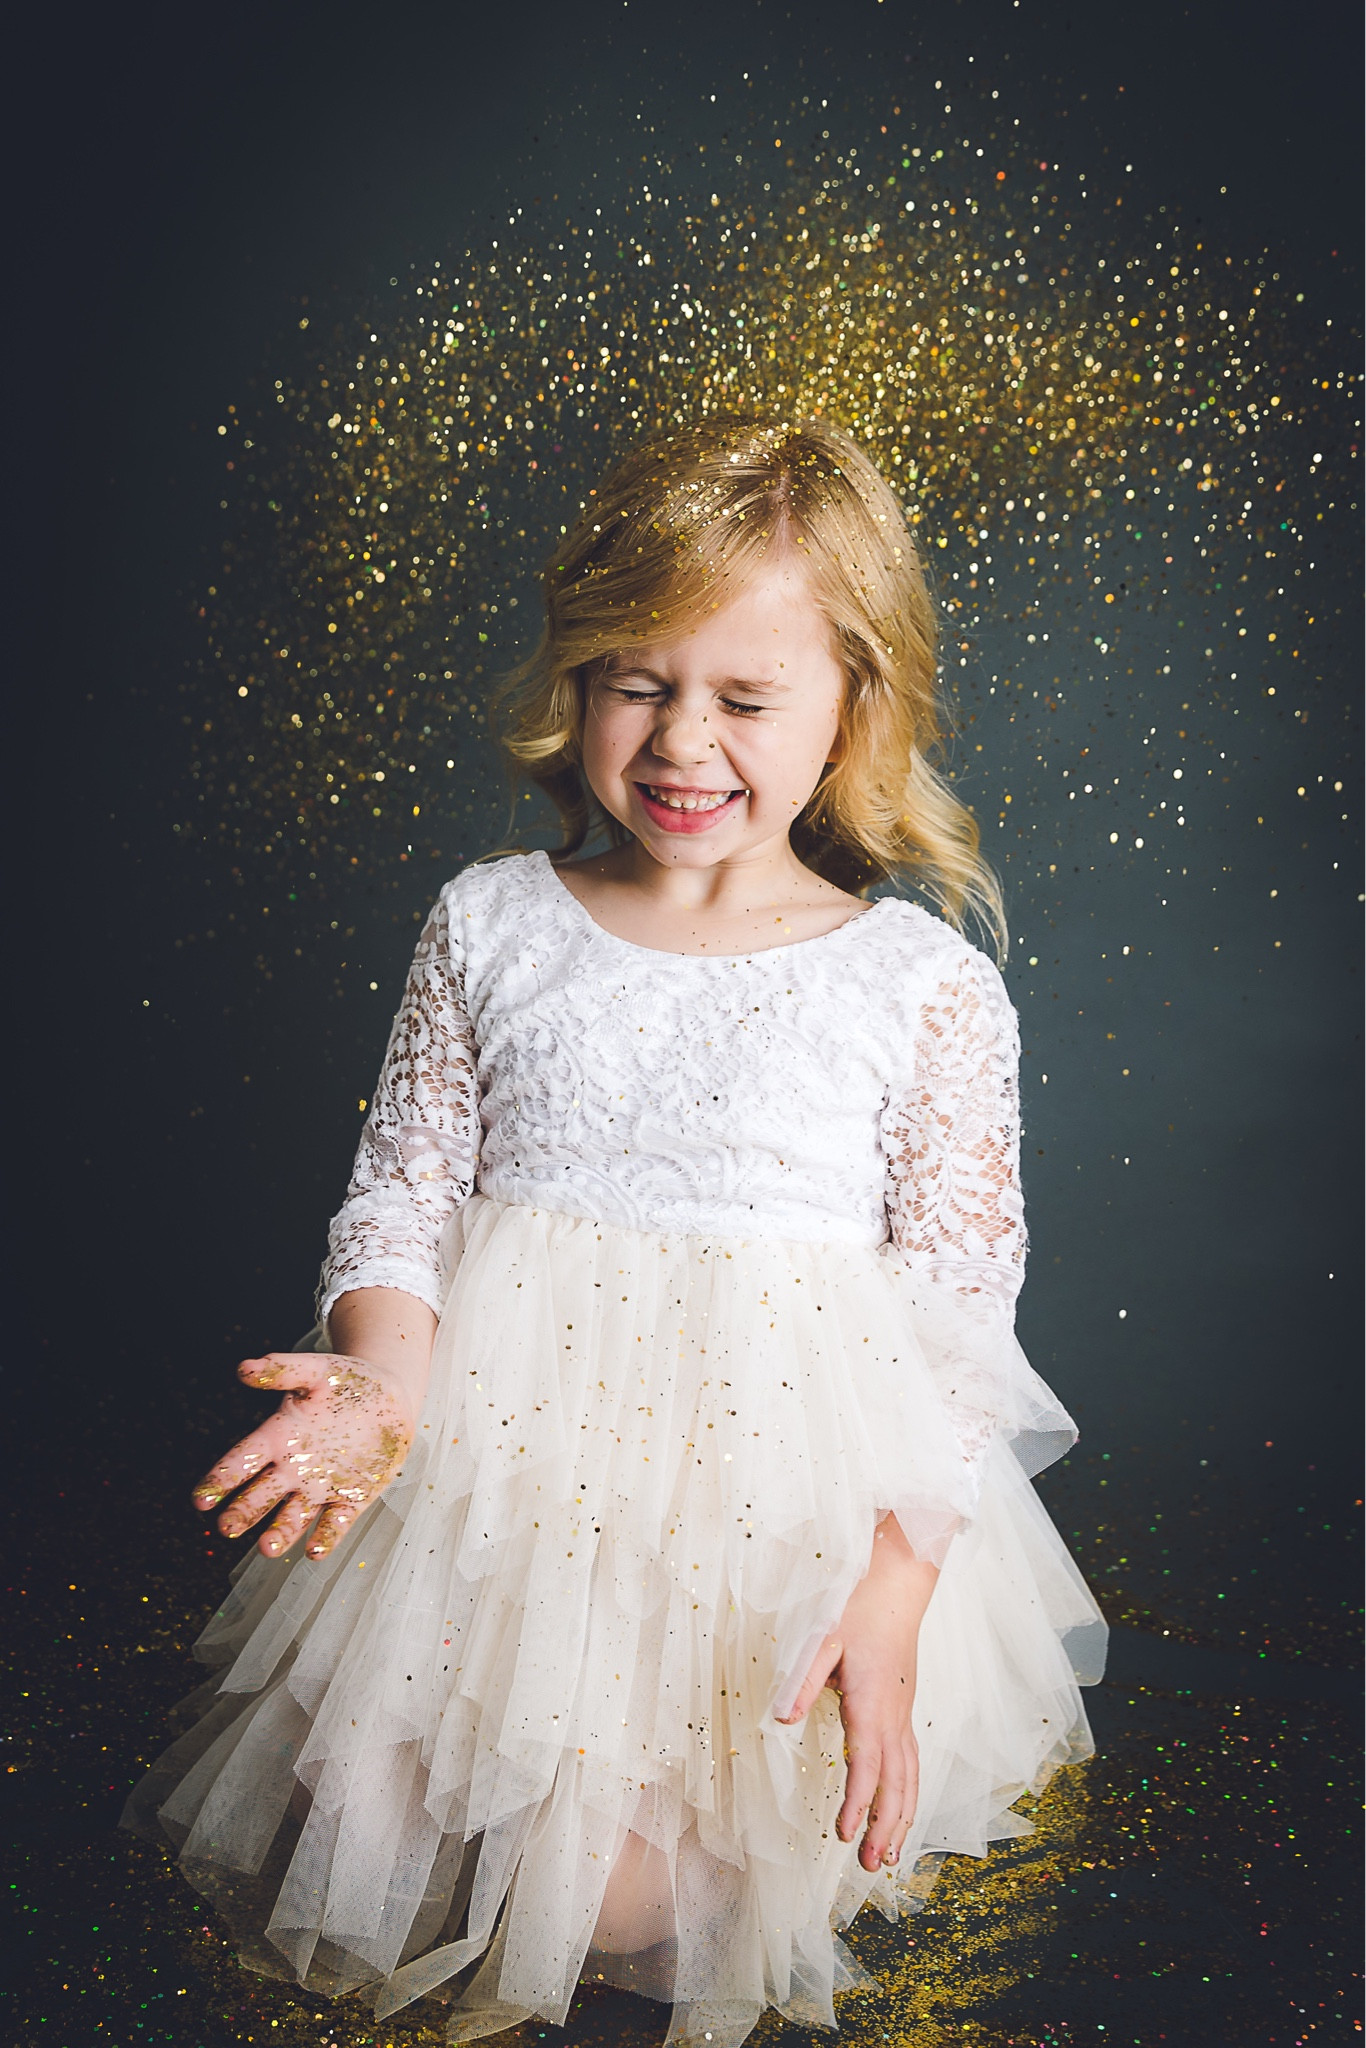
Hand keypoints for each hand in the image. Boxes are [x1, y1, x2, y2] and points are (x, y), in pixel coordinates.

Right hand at [191, 1352, 415, 1561]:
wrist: (391, 1395)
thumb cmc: (347, 1381)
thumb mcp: (317, 1371)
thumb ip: (282, 1371)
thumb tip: (242, 1368)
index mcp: (278, 1436)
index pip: (243, 1459)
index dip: (222, 1478)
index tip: (200, 1499)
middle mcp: (293, 1468)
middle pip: (261, 1494)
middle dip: (244, 1511)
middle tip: (227, 1527)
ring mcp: (320, 1487)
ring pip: (293, 1516)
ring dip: (280, 1532)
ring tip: (268, 1548)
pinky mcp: (350, 1500)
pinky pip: (334, 1522)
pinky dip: (325, 1536)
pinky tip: (315, 1551)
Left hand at [776, 1514, 938, 1873]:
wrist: (898, 1584)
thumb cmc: (857, 1608)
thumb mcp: (821, 1638)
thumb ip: (801, 1681)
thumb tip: (780, 1721)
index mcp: (871, 1703)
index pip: (867, 1766)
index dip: (858, 1805)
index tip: (845, 1836)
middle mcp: (894, 1716)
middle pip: (896, 1784)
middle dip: (886, 1828)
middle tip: (873, 1868)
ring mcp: (904, 1714)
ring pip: (910, 1778)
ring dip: (902, 1818)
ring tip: (891, 1857)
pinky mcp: (904, 1709)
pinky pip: (911, 1762)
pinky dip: (908, 1794)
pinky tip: (901, 1811)